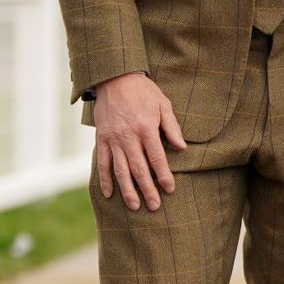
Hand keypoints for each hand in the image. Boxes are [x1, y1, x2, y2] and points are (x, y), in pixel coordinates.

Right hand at [94, 72, 187, 209]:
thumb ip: (172, 127)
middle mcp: (128, 137)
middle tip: (154, 206)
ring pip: (121, 170)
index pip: (157, 159)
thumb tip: (182, 148)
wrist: (114, 77)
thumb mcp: (163, 104)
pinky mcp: (101, 138)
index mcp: (146, 128)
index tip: (169, 190)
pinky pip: (102, 163)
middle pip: (139, 169)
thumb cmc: (143, 91)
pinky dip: (105, 179)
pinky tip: (110, 193)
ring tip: (135, 206)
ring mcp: (113, 139)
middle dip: (147, 190)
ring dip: (128, 190)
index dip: (163, 176)